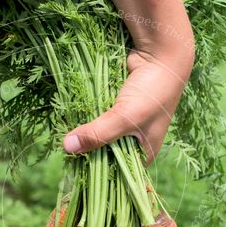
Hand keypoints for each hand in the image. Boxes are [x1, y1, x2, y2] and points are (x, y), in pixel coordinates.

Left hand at [63, 37, 194, 162]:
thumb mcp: (125, 116)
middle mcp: (134, 141)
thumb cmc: (152, 90)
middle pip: (105, 153)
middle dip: (88, 151)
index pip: (118, 172)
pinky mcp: (116, 107)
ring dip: (86, 133)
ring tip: (64, 136)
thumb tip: (67, 147)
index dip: (97, 172)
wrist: (161, 54)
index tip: (74, 169)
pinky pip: (98, 117)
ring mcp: (125, 123)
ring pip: (99, 134)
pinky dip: (87, 117)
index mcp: (144, 151)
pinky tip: (71, 118)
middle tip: (65, 151)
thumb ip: (98, 133)